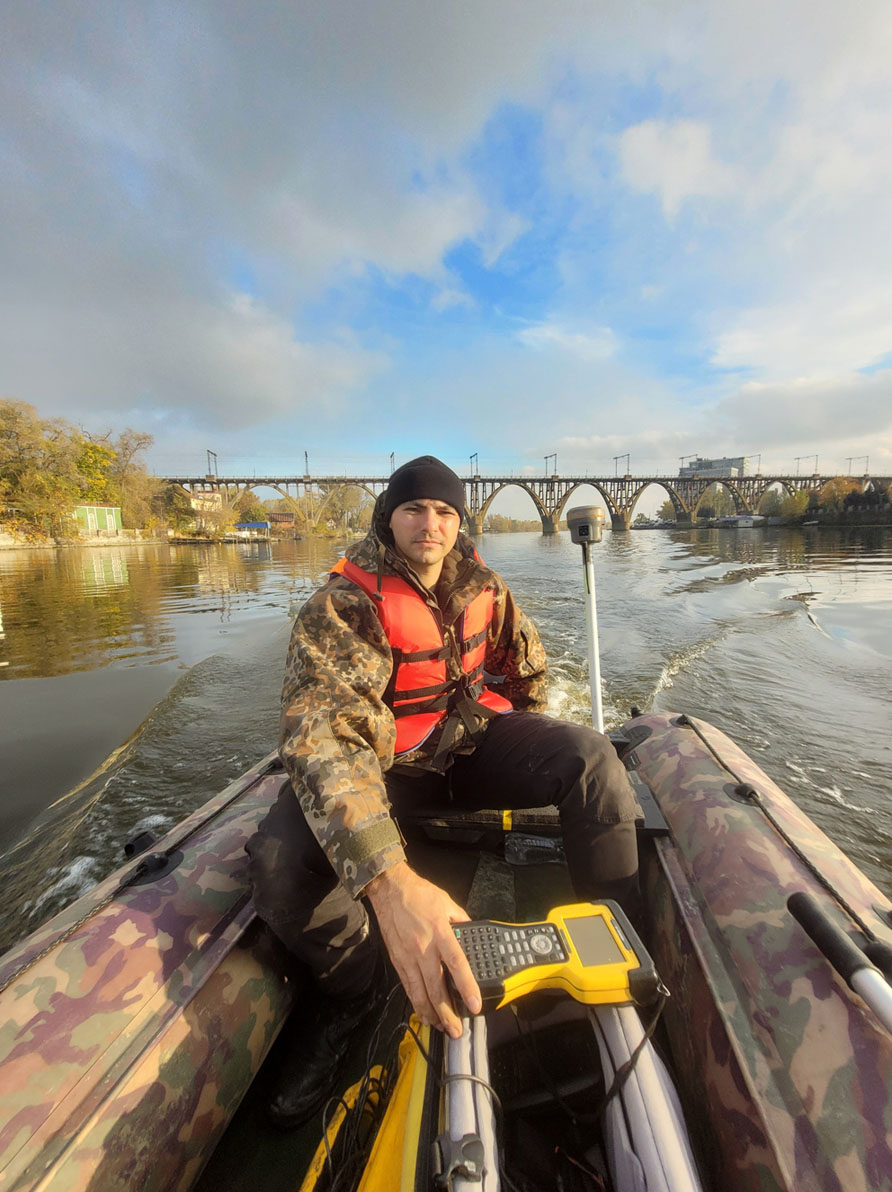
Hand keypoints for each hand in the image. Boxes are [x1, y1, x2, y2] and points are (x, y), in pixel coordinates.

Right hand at [365, 862, 481, 1037]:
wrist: (389, 890)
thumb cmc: (419, 894)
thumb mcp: (447, 902)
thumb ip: (462, 921)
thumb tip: (472, 935)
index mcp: (440, 932)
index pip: (456, 964)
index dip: (466, 986)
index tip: (474, 1004)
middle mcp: (423, 948)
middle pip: (436, 987)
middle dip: (447, 1012)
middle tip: (457, 1030)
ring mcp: (408, 956)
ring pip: (419, 992)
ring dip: (431, 1014)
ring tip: (441, 1028)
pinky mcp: (397, 960)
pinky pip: (408, 987)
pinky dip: (416, 1003)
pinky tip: (423, 1014)